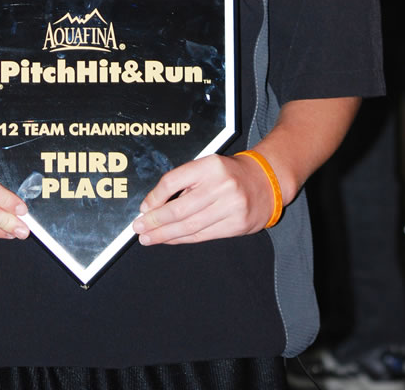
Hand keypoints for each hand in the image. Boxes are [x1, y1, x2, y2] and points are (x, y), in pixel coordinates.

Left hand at [132, 153, 274, 244]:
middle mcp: (221, 185)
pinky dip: (182, 239)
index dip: (155, 197)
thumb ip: (184, 182)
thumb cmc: (229, 174)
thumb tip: (153, 206)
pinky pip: (203, 235)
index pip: (173, 181)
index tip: (143, 208)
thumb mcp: (207, 167)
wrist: (266, 183)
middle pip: (179, 208)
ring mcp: (231, 206)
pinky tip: (169, 240)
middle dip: (156, 221)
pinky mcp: (237, 225)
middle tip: (138, 229)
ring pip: (190, 226)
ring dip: (165, 235)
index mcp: (209, 165)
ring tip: (149, 238)